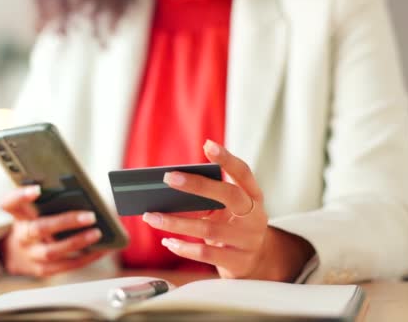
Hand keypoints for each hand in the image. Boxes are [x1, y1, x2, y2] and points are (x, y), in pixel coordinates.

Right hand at [0, 186, 105, 277]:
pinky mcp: (43, 270)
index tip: (37, 189)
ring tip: (98, 233)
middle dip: (66, 222)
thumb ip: (50, 200)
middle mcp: (22, 236)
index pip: (10, 203)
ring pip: (53, 251)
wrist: (18, 254)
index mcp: (19, 215)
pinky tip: (102, 249)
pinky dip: (86, 257)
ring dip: (78, 242)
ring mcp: (31, 255)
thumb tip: (85, 195)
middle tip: (91, 216)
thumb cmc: (36, 222)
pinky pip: (66, 265)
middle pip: (39, 228)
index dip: (21, 197)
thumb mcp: (35, 210)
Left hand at [142, 140, 313, 280]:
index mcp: (253, 196)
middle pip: (229, 195)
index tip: (208, 144)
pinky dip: (183, 247)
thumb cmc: (233, 226)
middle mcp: (255, 216)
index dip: (227, 159)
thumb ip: (209, 197)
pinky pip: (206, 254)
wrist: (257, 262)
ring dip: (175, 222)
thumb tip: (170, 187)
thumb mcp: (228, 209)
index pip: (243, 173)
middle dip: (198, 185)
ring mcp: (249, 240)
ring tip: (150, 216)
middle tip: (167, 177)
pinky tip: (167, 241)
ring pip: (209, 229)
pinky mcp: (238, 262)